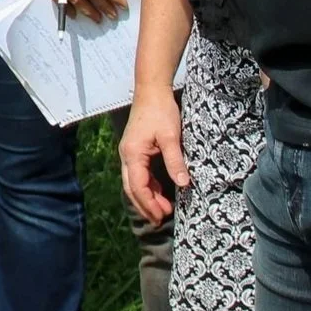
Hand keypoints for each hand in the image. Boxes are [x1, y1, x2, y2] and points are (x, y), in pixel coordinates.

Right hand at [119, 86, 188, 224]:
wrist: (151, 90)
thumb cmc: (160, 111)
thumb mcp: (171, 137)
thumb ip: (175, 161)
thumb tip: (183, 184)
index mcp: (133, 154)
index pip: (137, 186)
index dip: (149, 203)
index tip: (162, 216)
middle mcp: (127, 155)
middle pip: (131, 187)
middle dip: (145, 205)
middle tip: (160, 220)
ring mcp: (129, 152)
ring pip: (133, 182)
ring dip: (146, 196)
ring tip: (162, 209)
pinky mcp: (135, 149)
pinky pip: (138, 173)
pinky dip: (147, 185)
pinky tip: (159, 191)